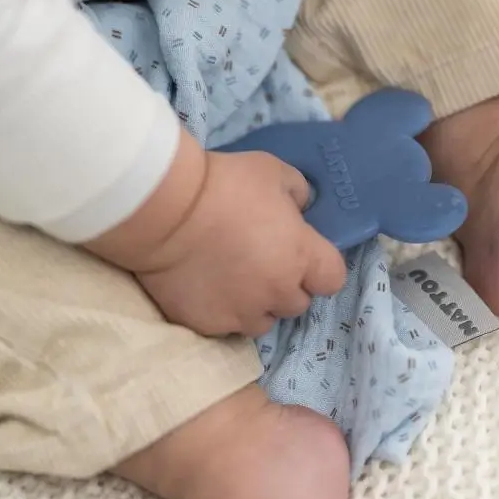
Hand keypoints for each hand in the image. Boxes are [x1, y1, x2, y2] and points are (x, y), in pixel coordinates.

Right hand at [85, 130, 345, 336]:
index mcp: (302, 257)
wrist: (165, 210)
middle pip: (299, 303)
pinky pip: (225, 326)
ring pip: (263, 321)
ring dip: (256, 304)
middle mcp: (278, 293)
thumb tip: (300, 210)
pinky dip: (221, 311)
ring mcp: (242, 313)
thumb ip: (298, 194)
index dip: (321, 268)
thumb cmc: (226, 184)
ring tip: (234, 279)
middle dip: (287, 285)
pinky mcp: (207, 325)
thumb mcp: (274, 172)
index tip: (304, 255)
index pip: (333, 279)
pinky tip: (205, 287)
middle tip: (263, 261)